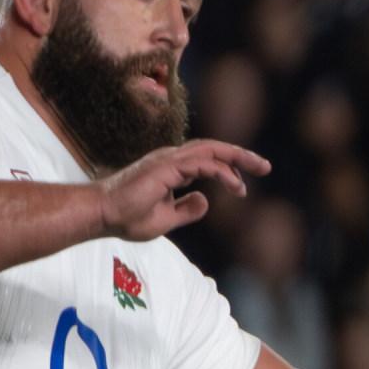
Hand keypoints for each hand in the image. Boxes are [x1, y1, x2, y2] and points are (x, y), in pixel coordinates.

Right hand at [96, 139, 269, 240]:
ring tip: (260, 167)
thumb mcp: (167, 218)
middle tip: (265, 166)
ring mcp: (168, 161)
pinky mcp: (166, 167)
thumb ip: (186, 210)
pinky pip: (202, 164)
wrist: (104, 215)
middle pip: (212, 150)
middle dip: (240, 156)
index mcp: (171, 169)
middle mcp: (171, 159)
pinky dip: (222, 171)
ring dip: (237, 158)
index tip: (243, 188)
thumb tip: (205, 201)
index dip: (228, 170)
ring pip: (210, 151)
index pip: (206, 161)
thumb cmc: (127, 218)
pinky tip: (236, 184)